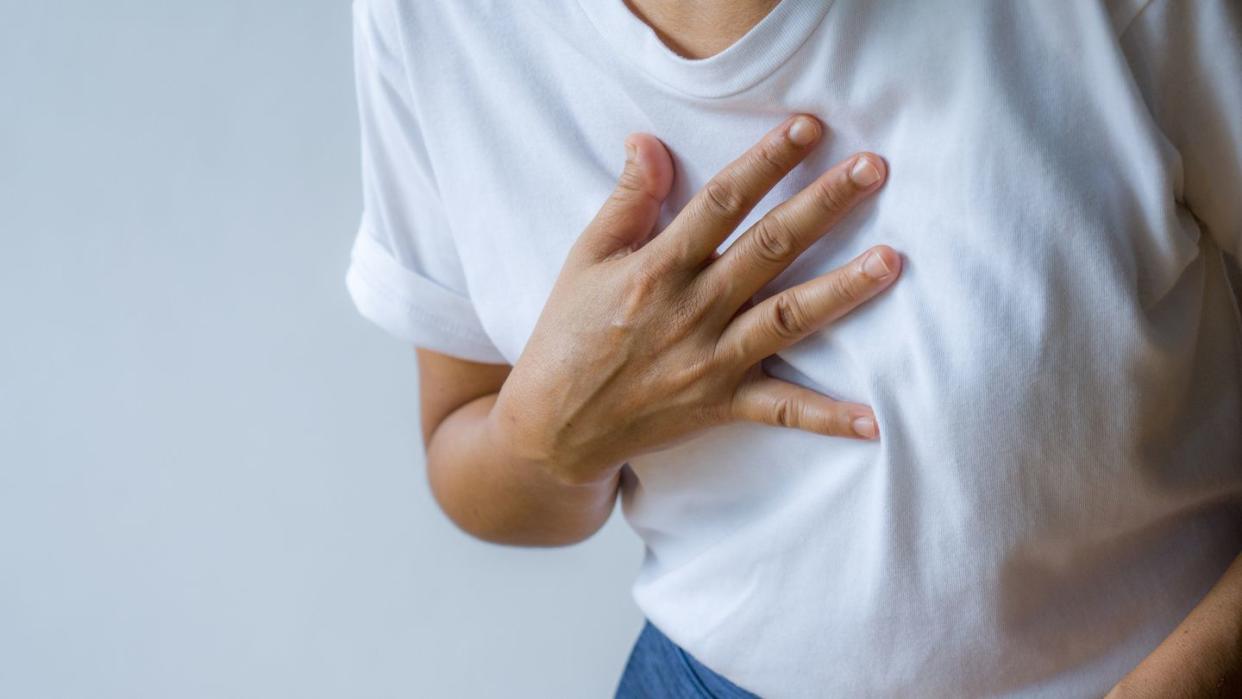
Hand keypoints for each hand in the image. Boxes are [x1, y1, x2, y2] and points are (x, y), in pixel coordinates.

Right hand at [489, 114, 898, 485]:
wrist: (553, 426)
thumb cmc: (566, 336)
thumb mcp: (584, 259)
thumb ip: (626, 202)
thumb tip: (647, 141)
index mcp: (657, 269)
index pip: (721, 203)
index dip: (765, 162)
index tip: (808, 127)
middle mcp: (691, 310)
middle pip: (768, 249)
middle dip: (822, 205)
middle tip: (873, 169)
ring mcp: (710, 361)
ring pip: (787, 319)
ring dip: (842, 290)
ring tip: (891, 260)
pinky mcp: (720, 405)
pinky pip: (780, 411)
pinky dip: (825, 417)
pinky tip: (872, 418)